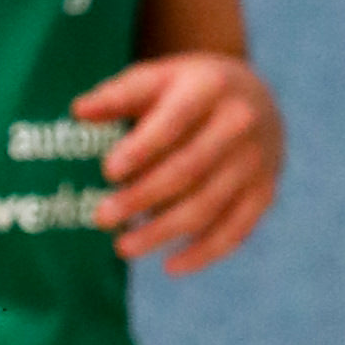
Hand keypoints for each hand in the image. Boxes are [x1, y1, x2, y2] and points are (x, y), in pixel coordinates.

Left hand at [72, 47, 282, 273]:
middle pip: (188, 169)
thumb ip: (118, 95)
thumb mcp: (156, 79)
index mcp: (209, 88)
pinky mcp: (264, 191)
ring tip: (123, 247)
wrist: (253, 96)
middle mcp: (240, 123)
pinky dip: (205, 252)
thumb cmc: (187, 89)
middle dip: (142, 197)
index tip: (107, 171)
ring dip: (163, 231)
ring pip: (208, 204)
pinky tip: (170, 266)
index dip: (142, 148)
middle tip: (101, 218)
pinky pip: (236, 229)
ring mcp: (257, 160)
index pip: (174, 122)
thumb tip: (79, 110)